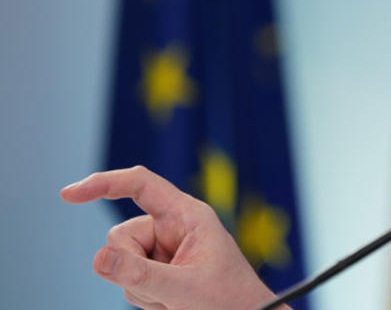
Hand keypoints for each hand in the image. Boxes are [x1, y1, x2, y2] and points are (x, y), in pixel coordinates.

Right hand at [61, 165, 281, 309]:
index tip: (68, 195)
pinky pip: (128, 283)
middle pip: (121, 237)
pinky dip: (143, 298)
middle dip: (130, 268)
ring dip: (140, 289)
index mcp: (187, 215)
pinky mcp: (158, 272)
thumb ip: (140, 275)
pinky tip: (170, 304)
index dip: (104, 184)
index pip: (140, 185)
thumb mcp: (185, 289)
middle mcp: (173, 228)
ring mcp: (164, 251)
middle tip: (166, 289)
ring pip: (121, 264)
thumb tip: (98, 258)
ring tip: (176, 299)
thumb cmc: (230, 301)